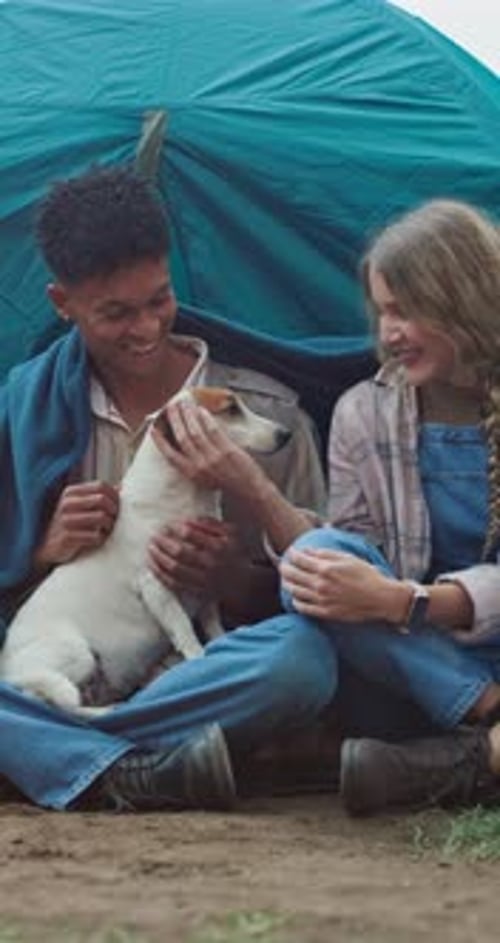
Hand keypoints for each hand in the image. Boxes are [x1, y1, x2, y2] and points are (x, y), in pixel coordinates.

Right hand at [34, 481, 119, 567]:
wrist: (47, 547)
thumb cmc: (70, 524)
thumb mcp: (80, 506)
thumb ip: (97, 495)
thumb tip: (122, 487)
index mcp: (70, 492)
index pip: (101, 485)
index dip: (114, 495)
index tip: (117, 506)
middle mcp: (66, 504)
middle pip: (102, 500)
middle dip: (114, 510)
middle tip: (114, 520)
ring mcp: (65, 521)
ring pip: (102, 517)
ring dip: (109, 526)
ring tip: (106, 530)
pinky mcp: (67, 538)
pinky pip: (96, 536)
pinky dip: (101, 539)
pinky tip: (97, 540)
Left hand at [148, 517, 238, 597]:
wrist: (242, 583)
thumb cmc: (233, 553)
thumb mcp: (230, 533)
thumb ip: (210, 523)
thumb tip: (186, 520)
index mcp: (219, 545)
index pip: (190, 533)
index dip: (174, 528)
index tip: (166, 525)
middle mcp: (211, 563)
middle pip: (179, 552)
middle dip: (163, 542)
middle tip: (154, 536)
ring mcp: (203, 579)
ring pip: (174, 569)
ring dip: (158, 558)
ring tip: (150, 548)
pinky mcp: (197, 591)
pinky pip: (174, 584)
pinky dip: (160, 574)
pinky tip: (153, 565)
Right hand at [152, 399, 266, 498]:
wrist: (248, 489)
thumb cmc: (226, 483)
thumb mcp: (203, 479)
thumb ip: (193, 465)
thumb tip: (184, 444)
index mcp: (191, 473)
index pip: (170, 455)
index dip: (160, 441)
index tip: (154, 429)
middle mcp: (199, 465)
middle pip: (182, 438)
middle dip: (175, 420)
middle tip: (170, 407)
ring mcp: (213, 457)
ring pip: (195, 432)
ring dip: (188, 415)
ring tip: (185, 404)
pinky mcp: (227, 450)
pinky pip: (213, 430)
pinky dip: (205, 419)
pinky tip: (201, 410)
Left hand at [280, 547, 401, 622]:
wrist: (380, 598)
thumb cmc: (366, 575)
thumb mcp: (347, 558)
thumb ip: (325, 554)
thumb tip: (307, 550)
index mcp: (326, 569)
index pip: (300, 560)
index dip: (292, 554)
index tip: (290, 552)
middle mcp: (321, 585)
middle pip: (293, 575)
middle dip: (285, 568)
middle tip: (283, 565)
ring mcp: (322, 600)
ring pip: (295, 591)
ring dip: (287, 584)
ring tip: (285, 580)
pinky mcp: (325, 613)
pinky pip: (303, 608)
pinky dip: (295, 601)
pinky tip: (295, 597)